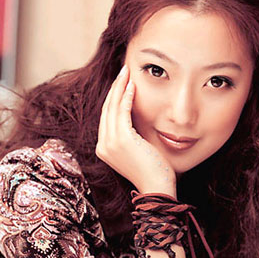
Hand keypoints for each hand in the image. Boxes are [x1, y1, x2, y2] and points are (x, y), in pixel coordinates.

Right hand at [95, 64, 176, 194]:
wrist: (156, 186)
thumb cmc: (151, 171)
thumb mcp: (136, 152)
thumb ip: (131, 137)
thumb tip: (134, 121)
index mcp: (104, 149)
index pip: (106, 117)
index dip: (113, 98)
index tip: (122, 83)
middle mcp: (103, 146)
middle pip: (106, 109)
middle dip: (115, 88)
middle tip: (123, 71)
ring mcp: (110, 143)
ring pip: (112, 107)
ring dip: (120, 87)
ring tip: (127, 72)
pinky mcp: (121, 139)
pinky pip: (122, 112)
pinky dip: (126, 97)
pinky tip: (132, 86)